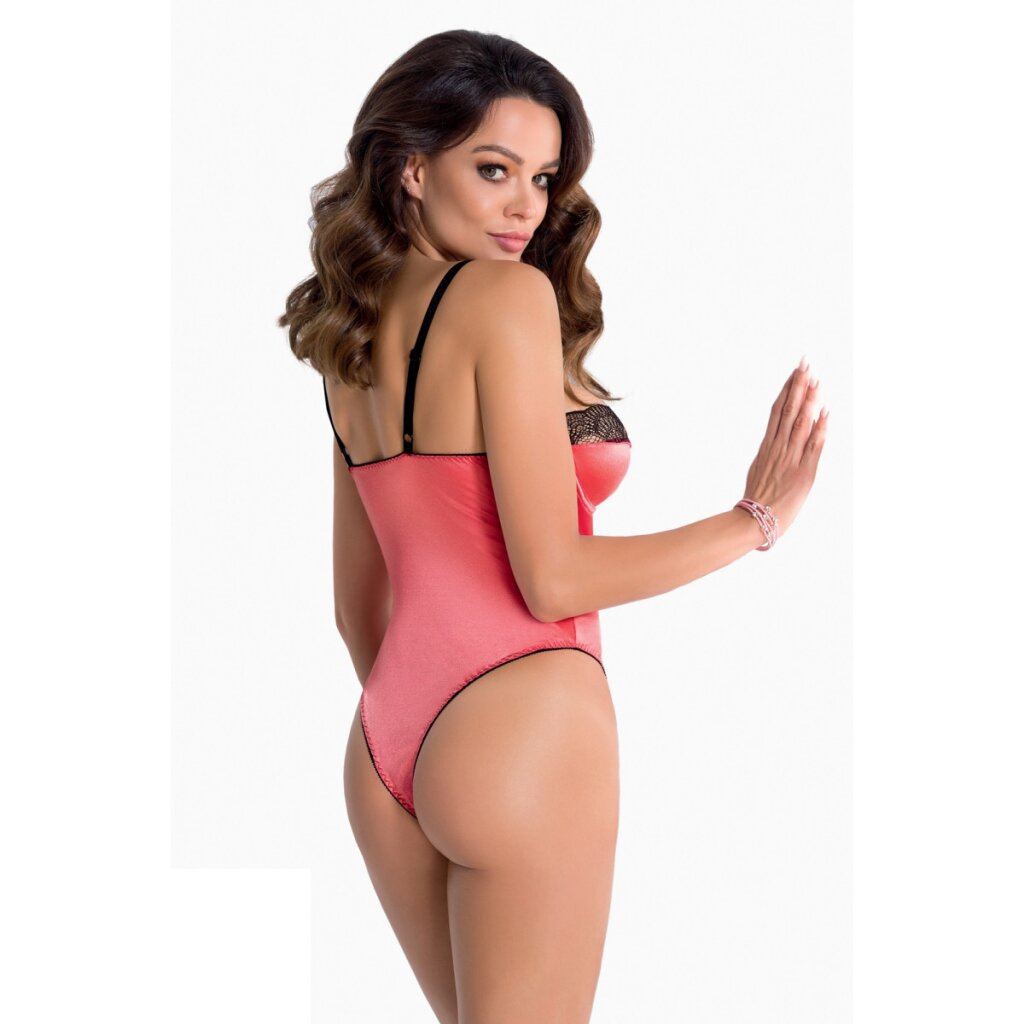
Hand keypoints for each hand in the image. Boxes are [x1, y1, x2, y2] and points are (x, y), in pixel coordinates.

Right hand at [743, 358, 828, 541]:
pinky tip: (825, 411)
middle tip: (805, 363)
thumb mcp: (758, 470)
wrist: (754, 521)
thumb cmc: (757, 501)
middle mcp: (779, 448)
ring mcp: (791, 459)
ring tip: (816, 378)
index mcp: (767, 446)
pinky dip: (820, 428)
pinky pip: (813, 446)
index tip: (794, 372)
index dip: (787, 389)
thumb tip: (773, 441)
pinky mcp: (804, 473)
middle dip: (798, 385)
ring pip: (801, 422)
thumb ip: (769, 453)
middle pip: (789, 410)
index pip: (778, 411)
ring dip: (809, 399)